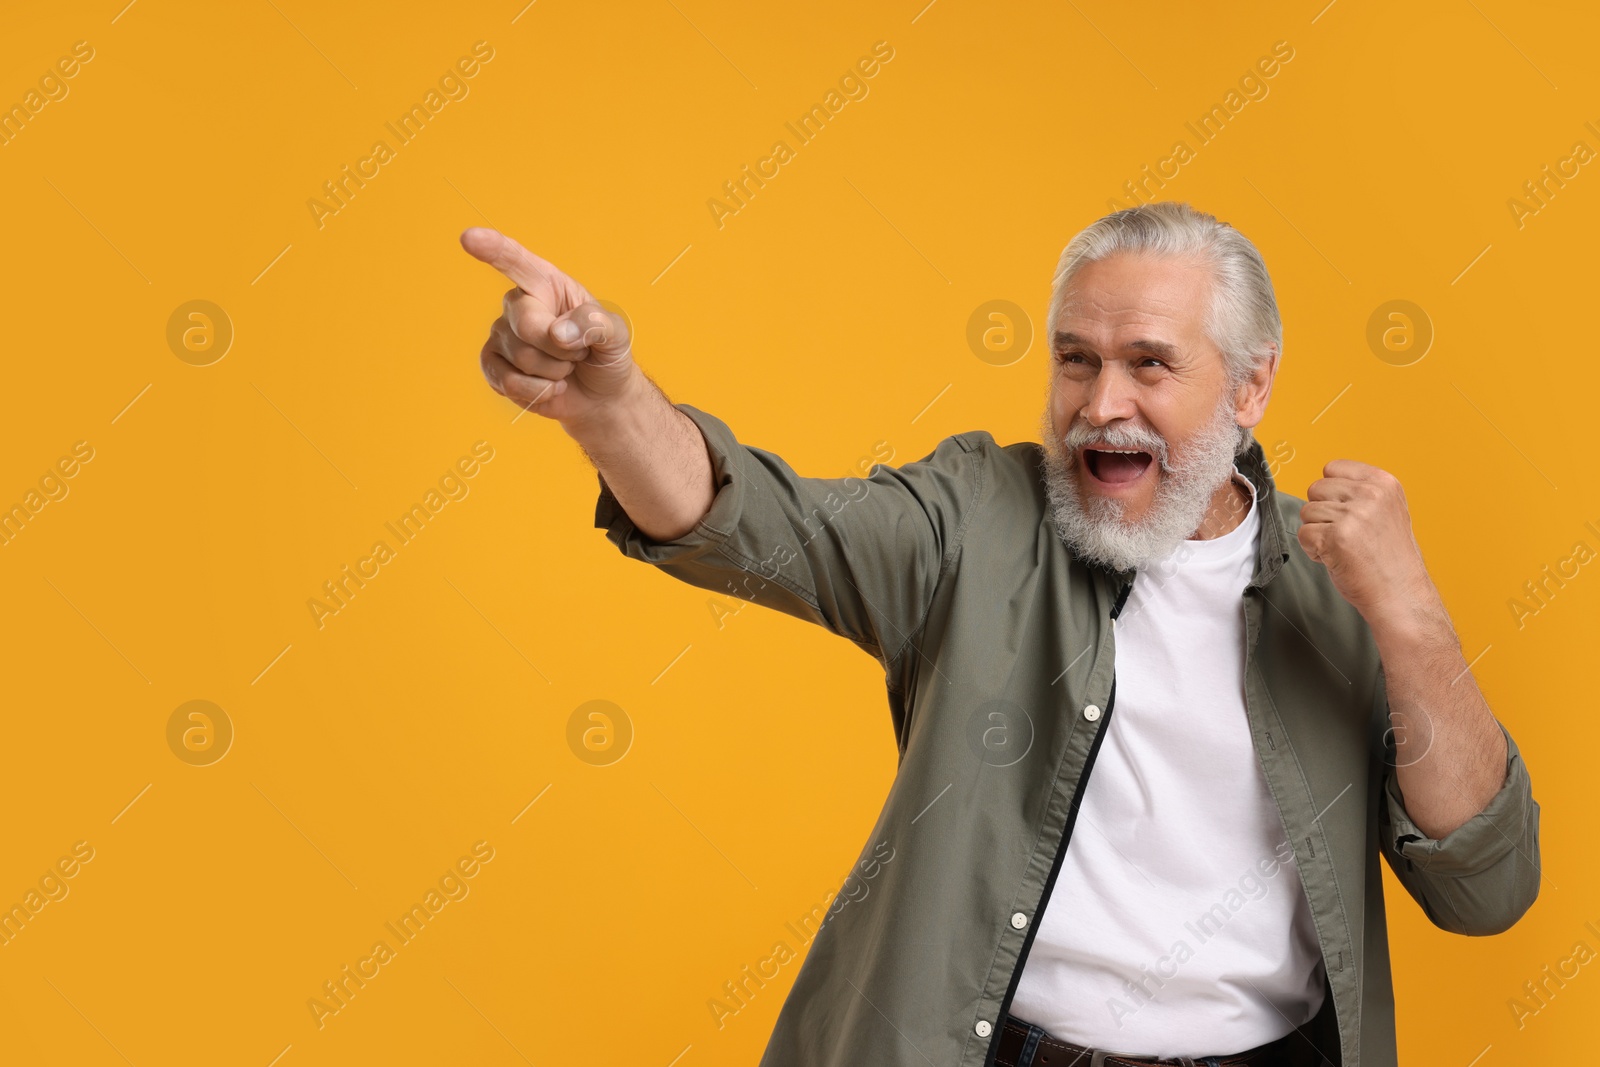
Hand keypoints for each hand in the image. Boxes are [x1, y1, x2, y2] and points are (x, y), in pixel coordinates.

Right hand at [460, 227, 635, 424]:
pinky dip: (540, 392)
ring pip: (523, 357)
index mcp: (546, 283)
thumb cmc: (604, 355)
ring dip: (556, 371)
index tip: (469, 238)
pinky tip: (551, 387)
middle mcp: (518, 304)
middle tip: (579, 353)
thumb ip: (596, 325)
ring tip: (565, 368)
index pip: (516, 261)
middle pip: (527, 323)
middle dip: (562, 348)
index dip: (493, 249)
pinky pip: (509, 382)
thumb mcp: (616, 335)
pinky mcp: (492, 366)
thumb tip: (559, 333)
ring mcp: (501, 335)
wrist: (599, 396)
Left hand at [1297, 459, 1438, 626]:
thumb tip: (1323, 481)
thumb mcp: (1385, 511)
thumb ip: (1360, 492)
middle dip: (1322, 513)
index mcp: (1384, 482)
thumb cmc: (1389, 557)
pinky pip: (1304, 535)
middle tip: (1346, 535)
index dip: (1331, 493)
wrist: (1400, 594)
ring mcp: (1353, 515)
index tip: (1348, 513)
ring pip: (1306, 512)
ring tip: (1344, 548)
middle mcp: (1370, 494)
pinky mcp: (1335, 537)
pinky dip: (1314, 550)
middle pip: (1315, 489)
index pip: (1333, 468)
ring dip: (1318, 532)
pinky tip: (1336, 559)